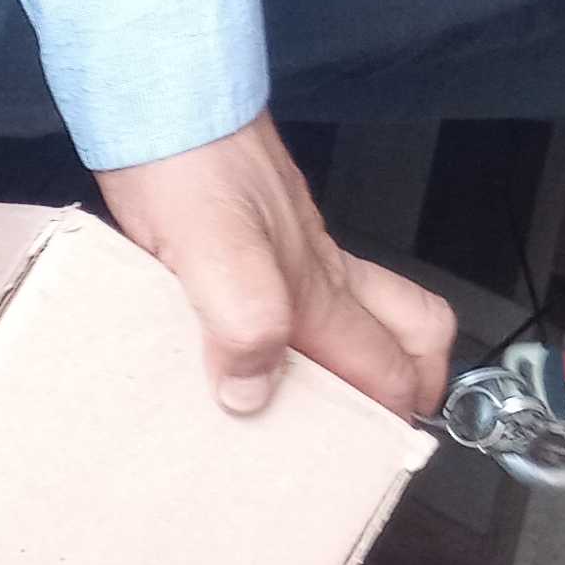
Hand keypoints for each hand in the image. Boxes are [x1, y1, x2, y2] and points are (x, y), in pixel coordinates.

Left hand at [95, 116, 455, 421]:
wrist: (159, 96)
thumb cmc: (186, 164)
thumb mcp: (210, 251)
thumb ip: (246, 319)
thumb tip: (253, 394)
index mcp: (318, 293)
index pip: (388, 369)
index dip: (394, 421)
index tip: (370, 468)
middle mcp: (319, 276)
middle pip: (406, 338)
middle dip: (404, 393)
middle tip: (362, 443)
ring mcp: (291, 254)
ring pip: (358, 316)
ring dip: (354, 362)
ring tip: (306, 413)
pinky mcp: (254, 239)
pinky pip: (297, 298)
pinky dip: (293, 335)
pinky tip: (241, 355)